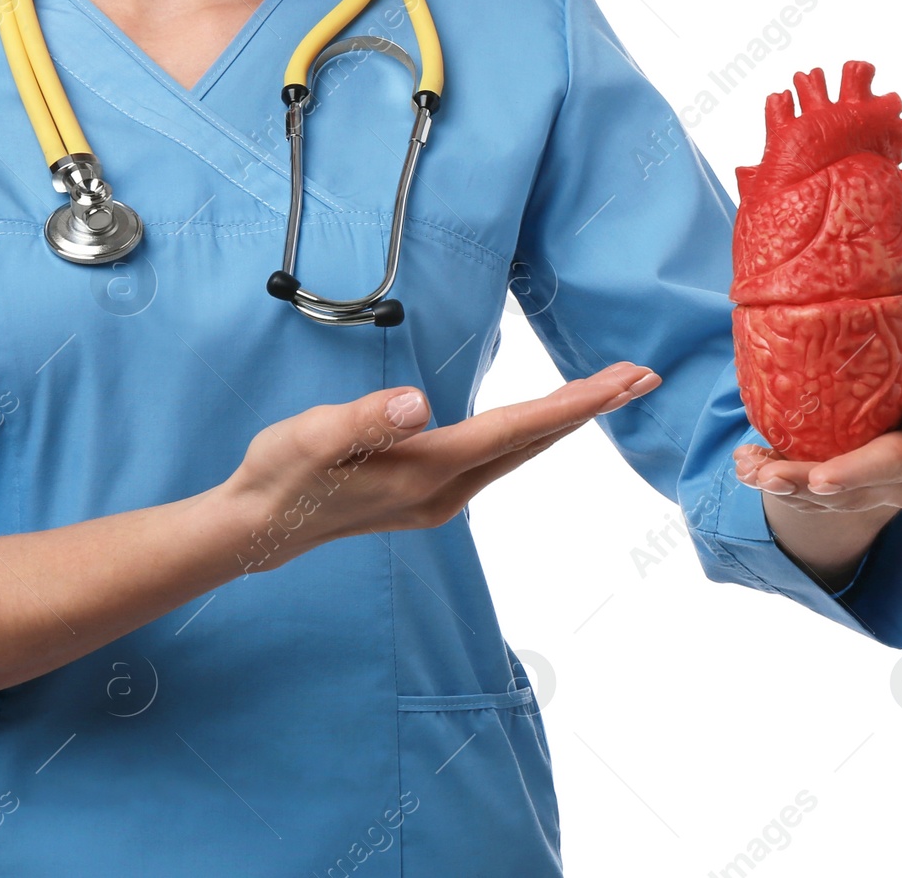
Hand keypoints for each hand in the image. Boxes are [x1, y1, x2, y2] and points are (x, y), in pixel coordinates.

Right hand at [225, 362, 662, 572]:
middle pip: (534, 442)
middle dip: (591, 407)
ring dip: (566, 419)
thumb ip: (368, 419)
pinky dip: (532, 432)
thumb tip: (419, 403)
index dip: (574, 402)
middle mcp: (446, 491)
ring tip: (606, 389)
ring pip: (520, 452)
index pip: (516, 429)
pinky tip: (539, 420)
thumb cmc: (282, 474)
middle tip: (643, 375)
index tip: (623, 381)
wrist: (258, 526)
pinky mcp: (429, 496)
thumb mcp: (313, 437)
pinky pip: (498, 458)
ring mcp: (441, 500)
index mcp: (428, 470)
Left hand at [733, 339, 901, 511]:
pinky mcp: (862, 483)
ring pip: (838, 496)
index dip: (861, 471)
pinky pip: (822, 493)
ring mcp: (891, 481)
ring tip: (750, 471)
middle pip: (862, 486)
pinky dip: (785, 483)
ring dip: (791, 487)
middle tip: (769, 477)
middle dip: (809, 484)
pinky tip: (750, 468)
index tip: (821, 479)